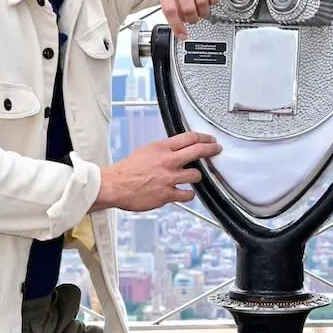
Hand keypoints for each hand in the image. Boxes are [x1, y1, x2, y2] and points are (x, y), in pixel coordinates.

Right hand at [92, 131, 221, 211]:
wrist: (115, 185)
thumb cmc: (127, 169)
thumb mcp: (146, 151)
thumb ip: (163, 150)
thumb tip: (175, 150)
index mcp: (162, 148)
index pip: (189, 138)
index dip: (204, 137)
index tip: (210, 139)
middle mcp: (168, 161)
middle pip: (198, 151)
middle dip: (211, 149)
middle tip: (217, 150)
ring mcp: (169, 178)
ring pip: (196, 175)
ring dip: (197, 175)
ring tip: (194, 176)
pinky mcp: (167, 195)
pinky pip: (188, 195)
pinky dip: (189, 194)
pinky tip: (187, 193)